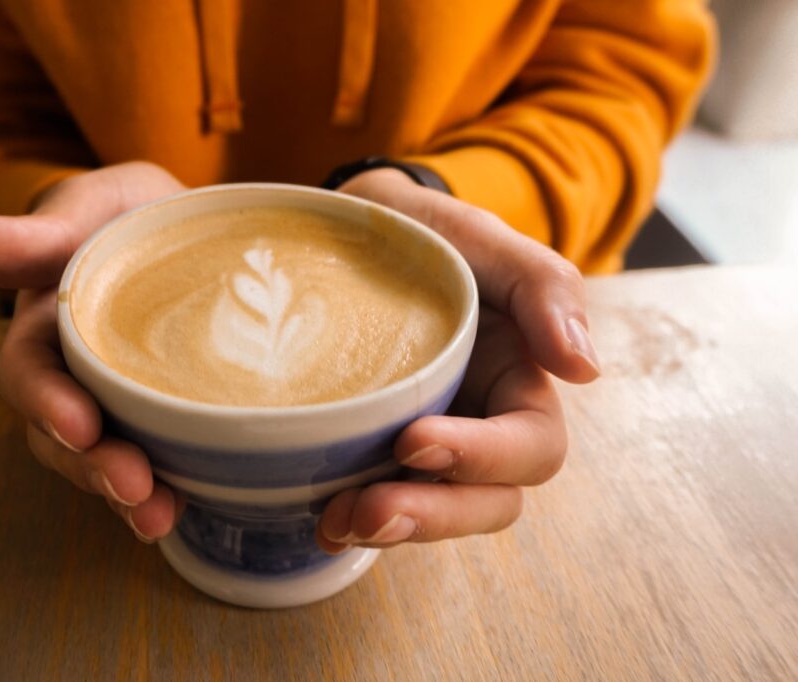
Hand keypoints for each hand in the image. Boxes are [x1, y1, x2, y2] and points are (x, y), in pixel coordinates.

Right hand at [0, 162, 186, 541]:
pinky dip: (165, 491)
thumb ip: (31, 233)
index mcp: (47, 328)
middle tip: (131, 485)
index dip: (46, 401)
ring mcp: (117, 407)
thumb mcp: (90, 211)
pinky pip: (155, 466)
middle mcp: (75, 378)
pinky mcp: (161, 424)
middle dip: (90, 466)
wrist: (191, 237)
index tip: (79, 423)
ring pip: (103, 460)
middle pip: (63, 435)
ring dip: (125, 494)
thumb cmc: (126, 218)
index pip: (29, 372)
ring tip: (157, 514)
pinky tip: (184, 508)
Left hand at [316, 168, 600, 551]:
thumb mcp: (481, 238)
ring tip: (335, 521)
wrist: (348, 232)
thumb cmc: (423, 231)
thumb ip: (544, 287)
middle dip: (434, 515)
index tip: (414, 439)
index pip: (530, 445)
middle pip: (487, 500)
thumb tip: (585, 369)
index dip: (483, 457)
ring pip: (433, 512)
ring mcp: (424, 442)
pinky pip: (375, 501)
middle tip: (369, 512)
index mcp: (516, 380)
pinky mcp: (372, 451)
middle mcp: (477, 422)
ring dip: (390, 527)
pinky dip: (348, 519)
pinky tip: (316, 519)